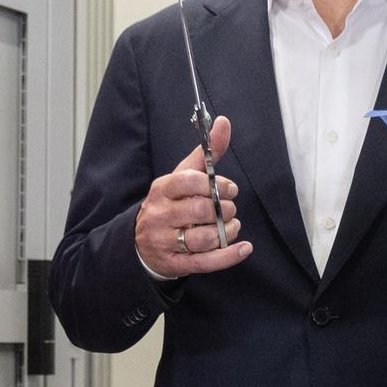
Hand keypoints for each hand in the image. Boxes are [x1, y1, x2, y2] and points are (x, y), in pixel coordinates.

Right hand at [136, 117, 252, 275]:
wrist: (142, 242)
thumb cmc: (170, 204)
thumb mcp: (182, 176)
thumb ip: (206, 152)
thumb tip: (223, 122)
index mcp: (161, 190)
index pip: (189, 182)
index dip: (216, 184)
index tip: (230, 188)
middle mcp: (160, 215)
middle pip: (200, 211)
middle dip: (224, 209)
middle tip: (229, 208)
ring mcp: (165, 241)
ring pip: (204, 238)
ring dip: (227, 231)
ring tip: (231, 226)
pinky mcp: (175, 264)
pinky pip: (206, 262)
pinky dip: (229, 256)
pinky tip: (244, 248)